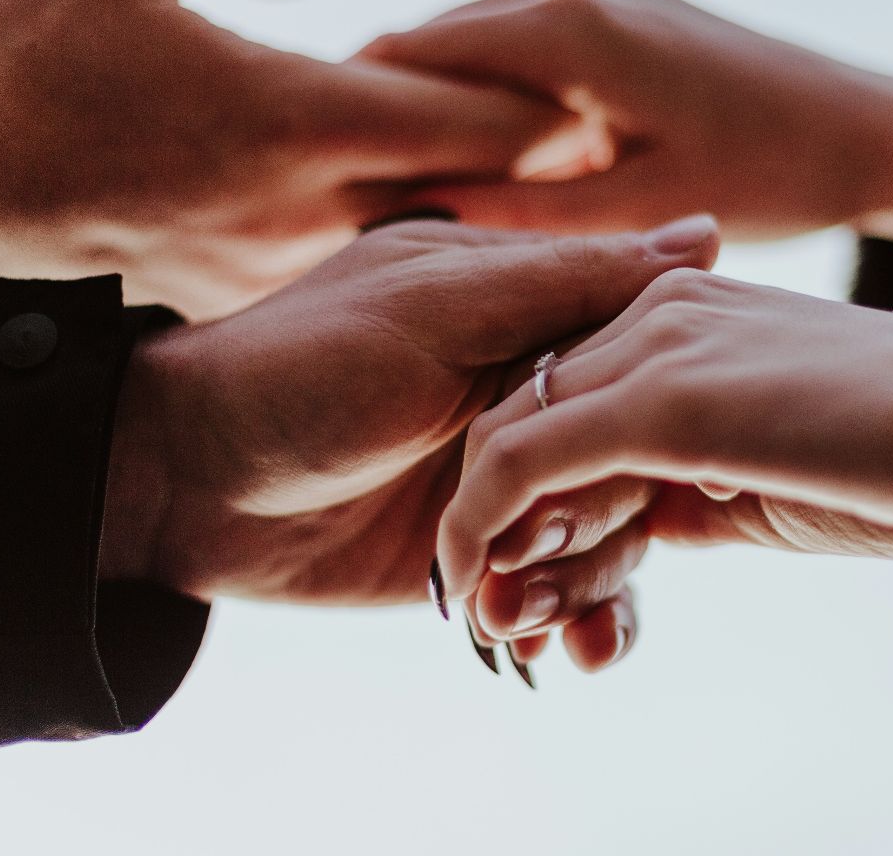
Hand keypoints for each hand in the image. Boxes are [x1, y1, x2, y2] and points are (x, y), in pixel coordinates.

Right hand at [0, 0, 573, 317]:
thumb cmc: (19, 49)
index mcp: (301, 118)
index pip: (469, 116)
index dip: (546, 105)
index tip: (605, 100)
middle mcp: (305, 205)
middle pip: (458, 190)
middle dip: (530, 171)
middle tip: (601, 154)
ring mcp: (268, 257)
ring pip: (400, 232)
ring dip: (460, 208)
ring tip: (519, 186)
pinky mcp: (225, 283)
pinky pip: (331, 256)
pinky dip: (378, 233)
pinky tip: (389, 215)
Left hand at [97, 214, 719, 646]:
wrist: (181, 483)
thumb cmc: (299, 368)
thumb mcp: (437, 307)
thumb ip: (569, 281)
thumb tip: (711, 236)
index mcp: (536, 313)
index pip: (653, 358)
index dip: (663, 413)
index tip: (654, 461)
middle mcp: (540, 397)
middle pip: (645, 462)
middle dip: (615, 522)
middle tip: (545, 550)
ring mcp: (515, 483)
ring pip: (617, 538)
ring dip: (592, 586)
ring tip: (529, 620)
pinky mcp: (487, 557)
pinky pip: (567, 597)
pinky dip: (577, 628)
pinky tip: (561, 655)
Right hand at [362, 0, 892, 242]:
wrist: (874, 133)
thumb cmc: (772, 177)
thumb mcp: (635, 214)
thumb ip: (517, 215)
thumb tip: (403, 216)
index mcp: (565, 25)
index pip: (405, 56)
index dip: (352, 123)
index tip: (315, 196)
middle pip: (430, 45)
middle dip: (390, 119)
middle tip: (347, 208)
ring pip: (471, 48)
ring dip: (441, 112)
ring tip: (405, 198)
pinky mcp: (614, 2)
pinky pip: (518, 49)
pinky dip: (491, 102)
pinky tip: (486, 172)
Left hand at [436, 271, 892, 669]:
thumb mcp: (785, 469)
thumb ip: (702, 483)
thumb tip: (645, 527)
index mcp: (689, 313)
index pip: (566, 399)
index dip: (536, 494)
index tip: (536, 582)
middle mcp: (657, 309)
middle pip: (522, 414)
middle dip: (497, 522)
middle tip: (494, 614)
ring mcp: (656, 346)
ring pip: (508, 439)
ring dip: (483, 540)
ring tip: (490, 623)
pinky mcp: (663, 399)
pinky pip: (525, 465)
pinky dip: (484, 531)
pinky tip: (484, 595)